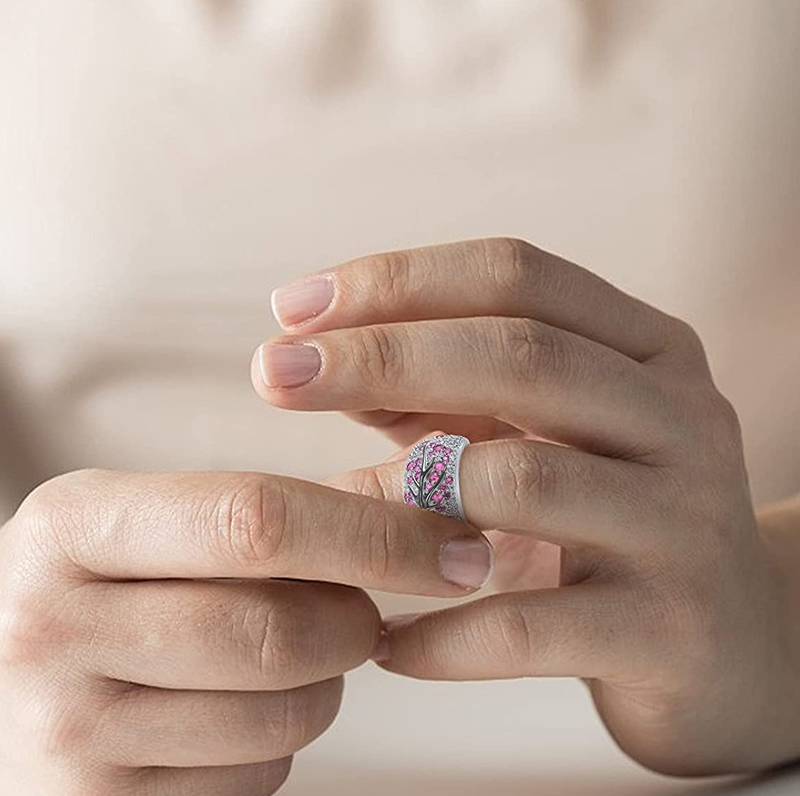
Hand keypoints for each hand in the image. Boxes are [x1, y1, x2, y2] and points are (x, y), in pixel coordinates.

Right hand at [0, 469, 492, 794]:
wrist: (13, 689)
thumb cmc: (117, 591)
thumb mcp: (161, 528)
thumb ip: (277, 511)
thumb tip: (426, 504)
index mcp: (74, 524)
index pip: (256, 521)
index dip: (375, 535)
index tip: (455, 550)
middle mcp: (48, 625)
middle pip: (278, 627)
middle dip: (357, 623)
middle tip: (364, 616)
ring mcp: (63, 731)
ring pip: (280, 714)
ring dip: (324, 687)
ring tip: (290, 661)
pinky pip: (253, 779)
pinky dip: (278, 747)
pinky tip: (237, 715)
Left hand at [253, 237, 799, 775]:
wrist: (734, 642)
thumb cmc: (608, 518)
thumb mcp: (539, 432)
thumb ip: (442, 394)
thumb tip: (318, 361)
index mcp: (646, 349)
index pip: (516, 275)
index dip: (398, 280)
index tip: (291, 310)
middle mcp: (680, 417)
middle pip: (520, 355)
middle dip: (382, 355)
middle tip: (272, 374)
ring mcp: (684, 522)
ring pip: (528, 479)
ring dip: (403, 492)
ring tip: (322, 514)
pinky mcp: (670, 630)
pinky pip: (533, 623)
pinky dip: (443, 632)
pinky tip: (383, 641)